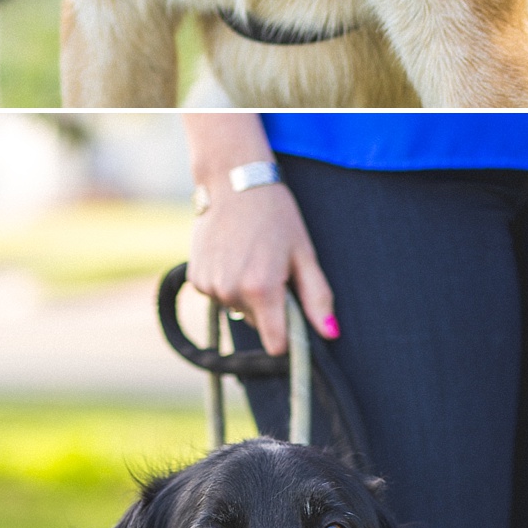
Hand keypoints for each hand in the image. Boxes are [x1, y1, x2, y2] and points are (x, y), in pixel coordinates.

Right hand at [182, 121, 337, 359]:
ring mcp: (210, 287)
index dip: (288, 336)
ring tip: (250, 257)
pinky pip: (218, 295)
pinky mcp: (196, 279)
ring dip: (246, 293)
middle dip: (268, 307)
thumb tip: (331, 333)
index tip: (293, 317)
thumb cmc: (276, 215)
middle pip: (257, 324)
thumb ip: (317, 297)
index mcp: (262, 289)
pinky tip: (231, 255)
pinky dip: (227, 283)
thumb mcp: (304, 253)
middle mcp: (231, 292)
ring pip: (237, 309)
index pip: (276, 345)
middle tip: (272, 268)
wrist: (232, 182)